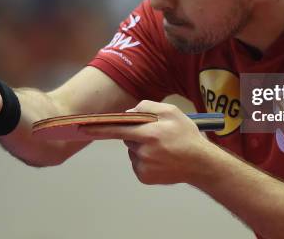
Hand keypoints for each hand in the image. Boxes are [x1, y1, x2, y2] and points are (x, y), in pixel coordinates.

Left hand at [80, 101, 211, 184]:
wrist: (200, 164)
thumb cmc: (186, 135)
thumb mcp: (172, 112)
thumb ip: (148, 107)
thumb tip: (129, 112)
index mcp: (150, 133)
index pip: (118, 129)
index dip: (100, 128)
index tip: (83, 128)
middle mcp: (144, 151)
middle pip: (127, 139)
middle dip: (136, 135)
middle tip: (156, 136)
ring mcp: (143, 166)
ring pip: (132, 152)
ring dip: (141, 148)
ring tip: (162, 149)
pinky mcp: (144, 177)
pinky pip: (137, 164)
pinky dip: (144, 160)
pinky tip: (160, 159)